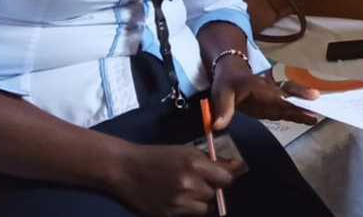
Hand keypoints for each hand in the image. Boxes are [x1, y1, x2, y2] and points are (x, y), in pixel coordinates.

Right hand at [112, 142, 240, 215]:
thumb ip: (211, 160)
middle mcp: (189, 185)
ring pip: (206, 208)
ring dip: (203, 201)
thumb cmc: (158, 157)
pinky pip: (191, 215)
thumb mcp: (186, 151)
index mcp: (195, 165)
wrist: (126, 170)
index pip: (227, 178)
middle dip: (213, 188)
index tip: (224, 175)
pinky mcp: (168, 215)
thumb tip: (236, 166)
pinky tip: (180, 200)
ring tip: (191, 192)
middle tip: (202, 182)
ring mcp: (178, 203)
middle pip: (217, 194)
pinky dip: (190, 209)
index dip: (227, 177)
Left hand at [210, 55, 317, 130]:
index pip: (276, 95)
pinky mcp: (272, 106)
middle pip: (289, 93)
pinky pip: (287, 109)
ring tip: (316, 114)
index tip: (298, 103)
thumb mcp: (221, 94)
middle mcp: (270, 90)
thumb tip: (219, 126)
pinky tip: (309, 119)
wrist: (231, 75)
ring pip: (292, 100)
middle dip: (302, 98)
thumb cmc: (227, 83)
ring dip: (303, 106)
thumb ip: (223, 109)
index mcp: (259, 87)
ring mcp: (273, 98)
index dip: (289, 100)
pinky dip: (298, 113)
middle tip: (316, 101)